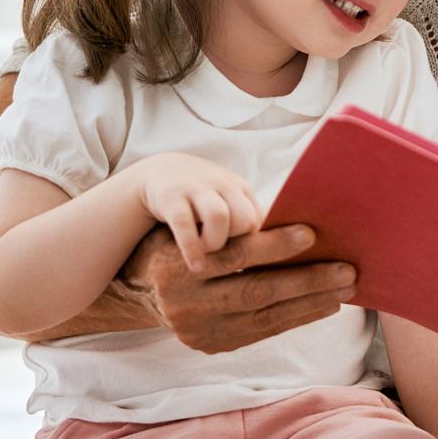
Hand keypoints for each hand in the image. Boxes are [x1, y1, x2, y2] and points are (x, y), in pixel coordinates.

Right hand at [117, 223, 358, 354]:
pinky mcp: (213, 346)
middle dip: (306, 281)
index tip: (311, 234)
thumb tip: (292, 219)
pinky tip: (324, 305)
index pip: (234, 255)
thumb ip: (230, 228)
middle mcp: (184, 303)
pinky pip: (263, 332)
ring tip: (344, 289)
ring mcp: (198, 331)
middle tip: (346, 270)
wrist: (144, 289)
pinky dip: (297, 317)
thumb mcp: (195, 228)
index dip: (273, 245)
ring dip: (310, 303)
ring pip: (264, 318)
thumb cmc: (182, 243)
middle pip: (255, 292)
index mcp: (177, 265)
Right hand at [130, 152, 260, 270]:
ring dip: (215, 243)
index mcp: (241, 189)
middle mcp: (222, 185)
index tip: (251, 260)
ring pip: (220, 217)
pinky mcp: (170, 197)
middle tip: (226, 259)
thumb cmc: (200, 201)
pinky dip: (192, 247)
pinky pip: (185, 223)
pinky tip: (196, 266)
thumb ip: (248, 222)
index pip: (262, 222)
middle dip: (240, 245)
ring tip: (206, 261)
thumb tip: (280, 249)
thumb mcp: (227, 202)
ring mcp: (196, 188)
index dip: (258, 245)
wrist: (157, 172)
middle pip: (247, 219)